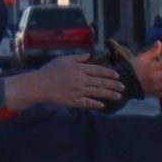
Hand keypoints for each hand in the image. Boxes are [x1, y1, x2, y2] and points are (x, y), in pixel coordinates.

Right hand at [8, 56, 122, 110]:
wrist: (39, 85)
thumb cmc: (49, 71)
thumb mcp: (63, 60)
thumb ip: (77, 58)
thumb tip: (89, 56)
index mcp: (79, 69)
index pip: (98, 70)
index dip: (109, 73)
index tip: (117, 75)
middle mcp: (80, 80)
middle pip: (101, 82)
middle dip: (114, 84)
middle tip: (123, 87)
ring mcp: (78, 91)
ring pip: (97, 92)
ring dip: (109, 94)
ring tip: (118, 96)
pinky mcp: (73, 101)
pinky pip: (87, 103)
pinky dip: (95, 104)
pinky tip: (103, 105)